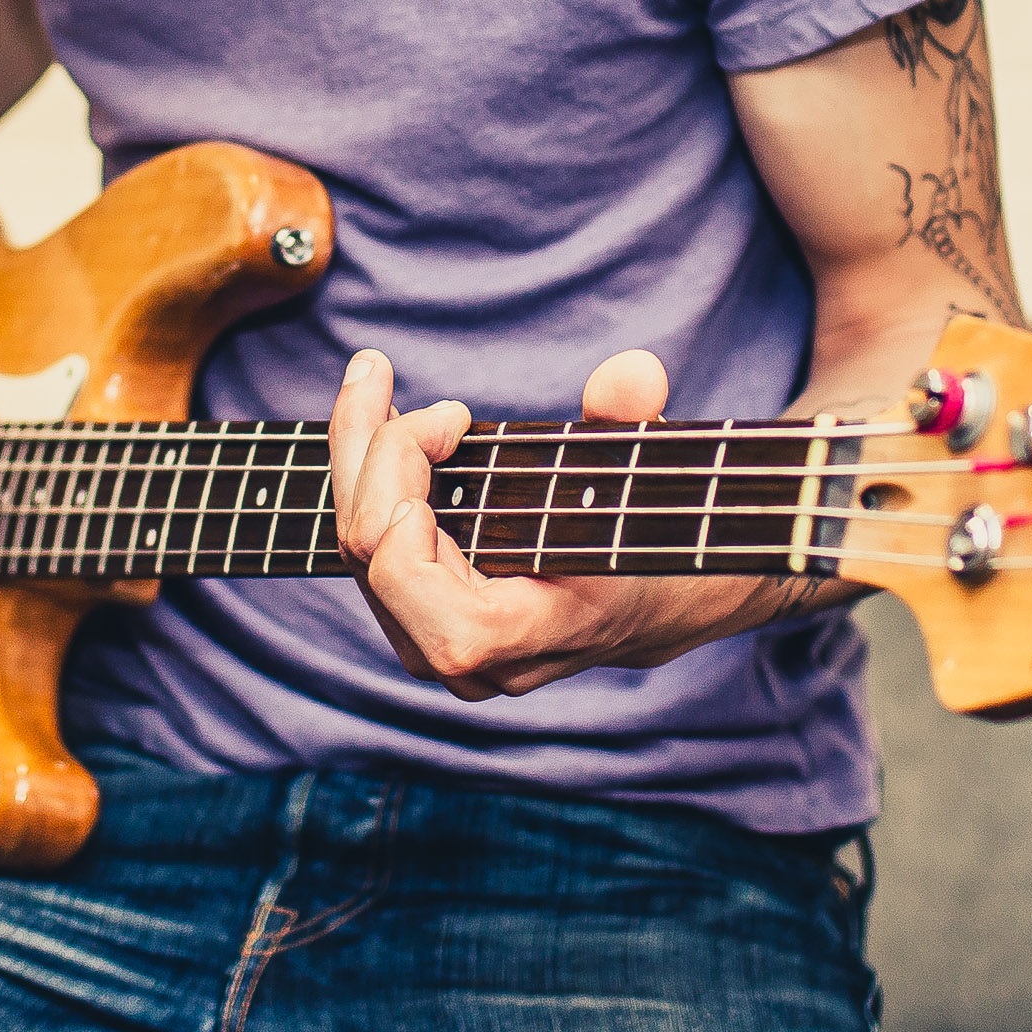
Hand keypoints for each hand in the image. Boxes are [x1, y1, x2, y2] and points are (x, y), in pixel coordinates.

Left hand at [326, 347, 838, 699]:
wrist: (674, 600)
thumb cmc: (661, 535)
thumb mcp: (654, 475)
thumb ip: (636, 425)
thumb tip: (632, 377)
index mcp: (522, 635)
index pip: (405, 579)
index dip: (397, 497)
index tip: (453, 419)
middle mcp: (472, 661)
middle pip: (368, 554)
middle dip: (366, 449)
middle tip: (379, 370)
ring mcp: (444, 651)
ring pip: (357, 552)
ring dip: (357, 458)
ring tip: (370, 381)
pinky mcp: (429, 625)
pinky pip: (372, 555)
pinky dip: (368, 483)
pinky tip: (377, 425)